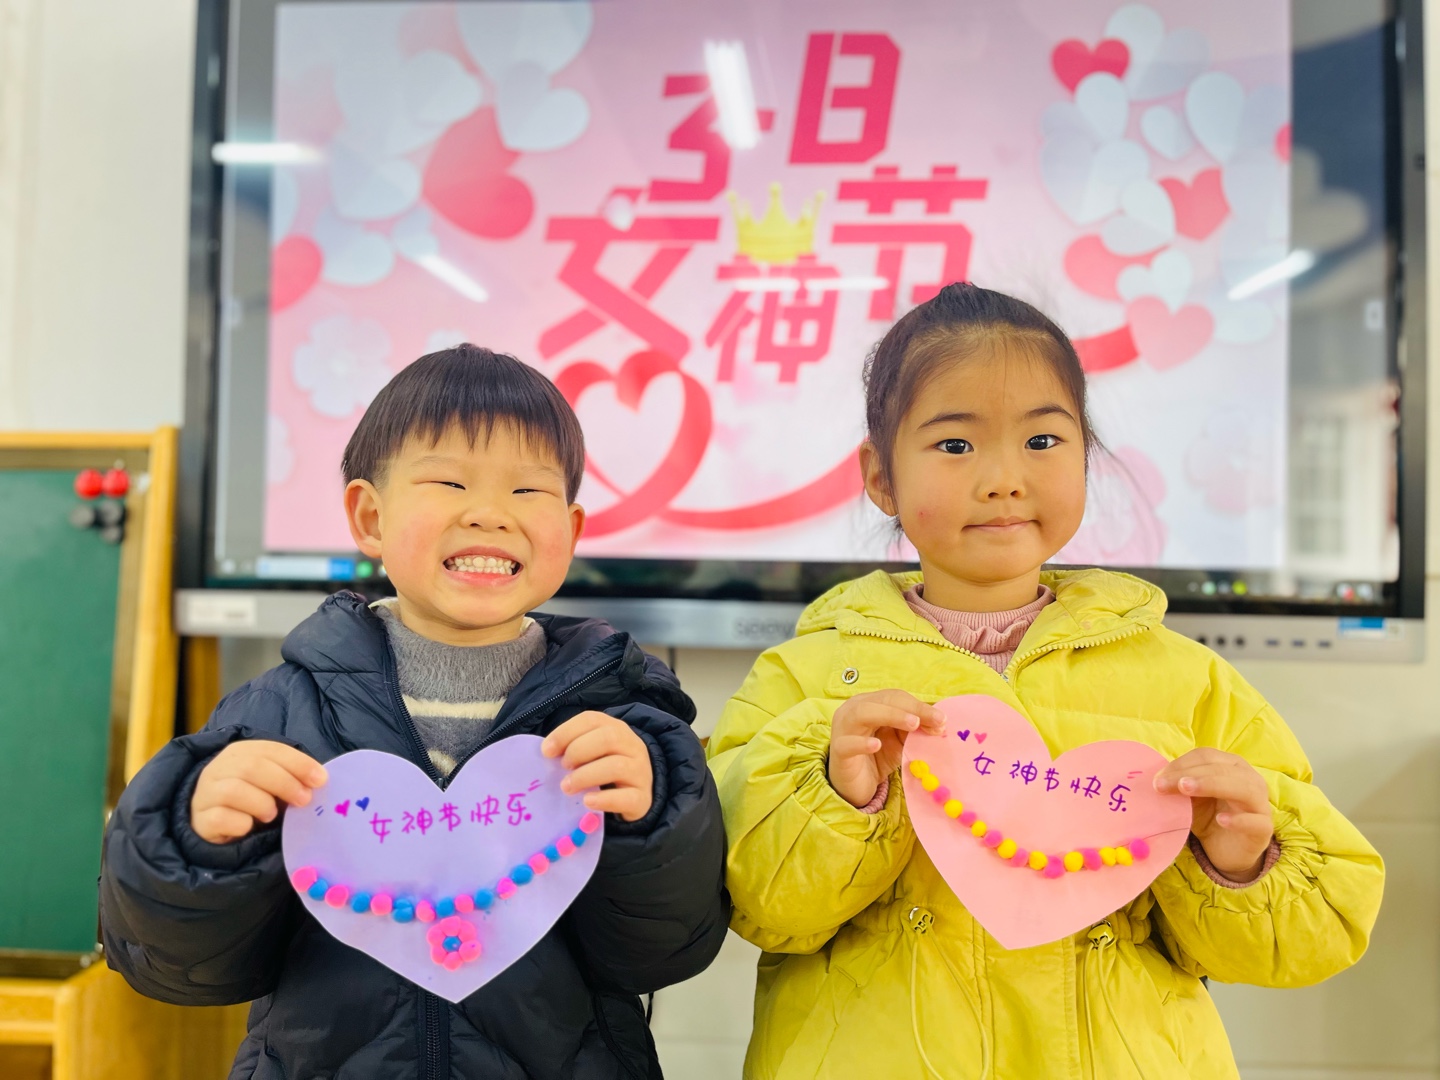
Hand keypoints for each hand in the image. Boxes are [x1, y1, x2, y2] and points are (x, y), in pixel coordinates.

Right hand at [190, 740, 327, 843]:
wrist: (213, 823)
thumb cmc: (250, 799)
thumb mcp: (271, 782)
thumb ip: (290, 777)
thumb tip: (318, 780)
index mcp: (241, 752)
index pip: (272, 750)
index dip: (298, 763)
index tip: (320, 780)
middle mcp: (219, 768)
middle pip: (253, 767)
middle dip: (285, 783)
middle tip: (303, 800)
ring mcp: (206, 793)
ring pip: (234, 791)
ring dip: (262, 804)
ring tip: (270, 815)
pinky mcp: (200, 819)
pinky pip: (222, 818)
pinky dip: (242, 824)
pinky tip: (248, 826)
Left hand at [542, 711, 653, 822]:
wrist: (636, 794)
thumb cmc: (604, 769)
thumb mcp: (591, 753)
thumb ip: (572, 749)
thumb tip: (547, 753)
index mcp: (616, 729)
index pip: (592, 720)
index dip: (566, 732)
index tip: (546, 751)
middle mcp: (632, 746)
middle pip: (608, 738)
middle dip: (578, 751)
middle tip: (562, 767)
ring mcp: (640, 772)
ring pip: (617, 767)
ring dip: (586, 776)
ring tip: (567, 787)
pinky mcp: (642, 798)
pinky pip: (627, 798)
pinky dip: (604, 799)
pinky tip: (587, 801)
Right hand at [829, 690, 945, 808]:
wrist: (856, 785)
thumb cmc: (877, 757)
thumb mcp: (900, 741)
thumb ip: (915, 730)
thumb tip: (939, 722)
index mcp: (869, 703)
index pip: (895, 697)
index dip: (919, 706)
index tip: (942, 720)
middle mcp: (853, 710)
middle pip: (882, 700)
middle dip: (911, 708)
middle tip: (936, 721)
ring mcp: (843, 729)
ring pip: (863, 713)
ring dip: (890, 715)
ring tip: (913, 724)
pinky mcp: (838, 751)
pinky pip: (848, 744)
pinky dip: (862, 743)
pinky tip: (876, 745)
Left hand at [1154, 748, 1273, 880]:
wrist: (1227, 850)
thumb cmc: (1209, 816)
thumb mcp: (1190, 799)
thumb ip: (1178, 787)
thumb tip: (1156, 779)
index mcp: (1231, 766)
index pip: (1207, 756)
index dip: (1181, 764)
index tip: (1157, 779)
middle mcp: (1250, 780)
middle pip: (1223, 769)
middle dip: (1190, 773)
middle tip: (1162, 784)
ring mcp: (1260, 804)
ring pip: (1244, 788)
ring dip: (1213, 785)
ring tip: (1186, 790)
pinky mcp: (1263, 829)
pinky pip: (1256, 821)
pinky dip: (1239, 819)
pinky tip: (1221, 819)